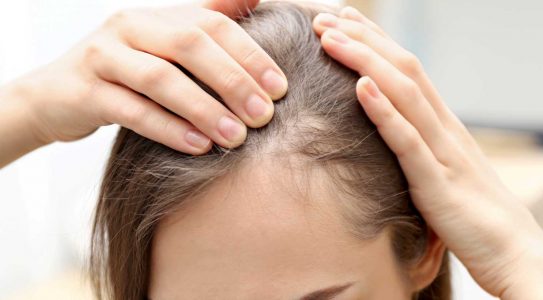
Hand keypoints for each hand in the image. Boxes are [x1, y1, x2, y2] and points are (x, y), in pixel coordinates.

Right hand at [3, 0, 286, 157]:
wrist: (57, 95)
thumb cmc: (126, 72)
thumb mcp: (164, 45)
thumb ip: (207, 21)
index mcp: (157, 15)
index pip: (213, 25)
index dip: (250, 55)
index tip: (281, 88)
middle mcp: (130, 27)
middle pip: (190, 45)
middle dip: (233, 81)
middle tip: (264, 116)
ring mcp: (103, 56)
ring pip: (160, 79)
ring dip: (204, 109)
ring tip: (237, 137)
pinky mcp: (85, 91)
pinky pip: (131, 110)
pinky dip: (169, 128)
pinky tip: (198, 146)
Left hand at [313, 7, 542, 298]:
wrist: (514, 251)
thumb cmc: (473, 213)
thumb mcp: (444, 169)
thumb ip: (420, 147)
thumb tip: (392, 132)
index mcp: (443, 125)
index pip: (407, 70)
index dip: (374, 42)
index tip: (342, 21)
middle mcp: (444, 128)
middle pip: (402, 69)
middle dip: (362, 39)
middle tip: (324, 17)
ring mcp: (442, 152)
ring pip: (403, 94)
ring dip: (365, 61)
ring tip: (331, 38)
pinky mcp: (438, 183)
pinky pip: (408, 140)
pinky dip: (384, 111)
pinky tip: (361, 87)